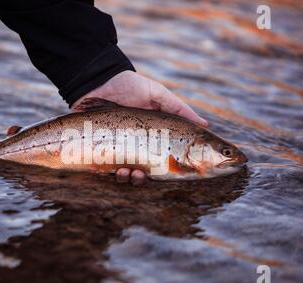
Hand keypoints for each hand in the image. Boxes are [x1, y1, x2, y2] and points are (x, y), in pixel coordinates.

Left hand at [71, 70, 207, 184]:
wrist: (97, 82)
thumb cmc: (129, 86)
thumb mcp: (158, 95)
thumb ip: (179, 110)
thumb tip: (204, 124)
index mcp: (152, 136)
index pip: (165, 157)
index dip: (174, 168)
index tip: (180, 173)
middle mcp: (136, 146)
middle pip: (147, 172)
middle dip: (147, 177)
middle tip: (146, 173)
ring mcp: (118, 150)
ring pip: (129, 176)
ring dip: (132, 179)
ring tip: (130, 172)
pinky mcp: (101, 151)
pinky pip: (109, 171)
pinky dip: (116, 175)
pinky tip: (118, 169)